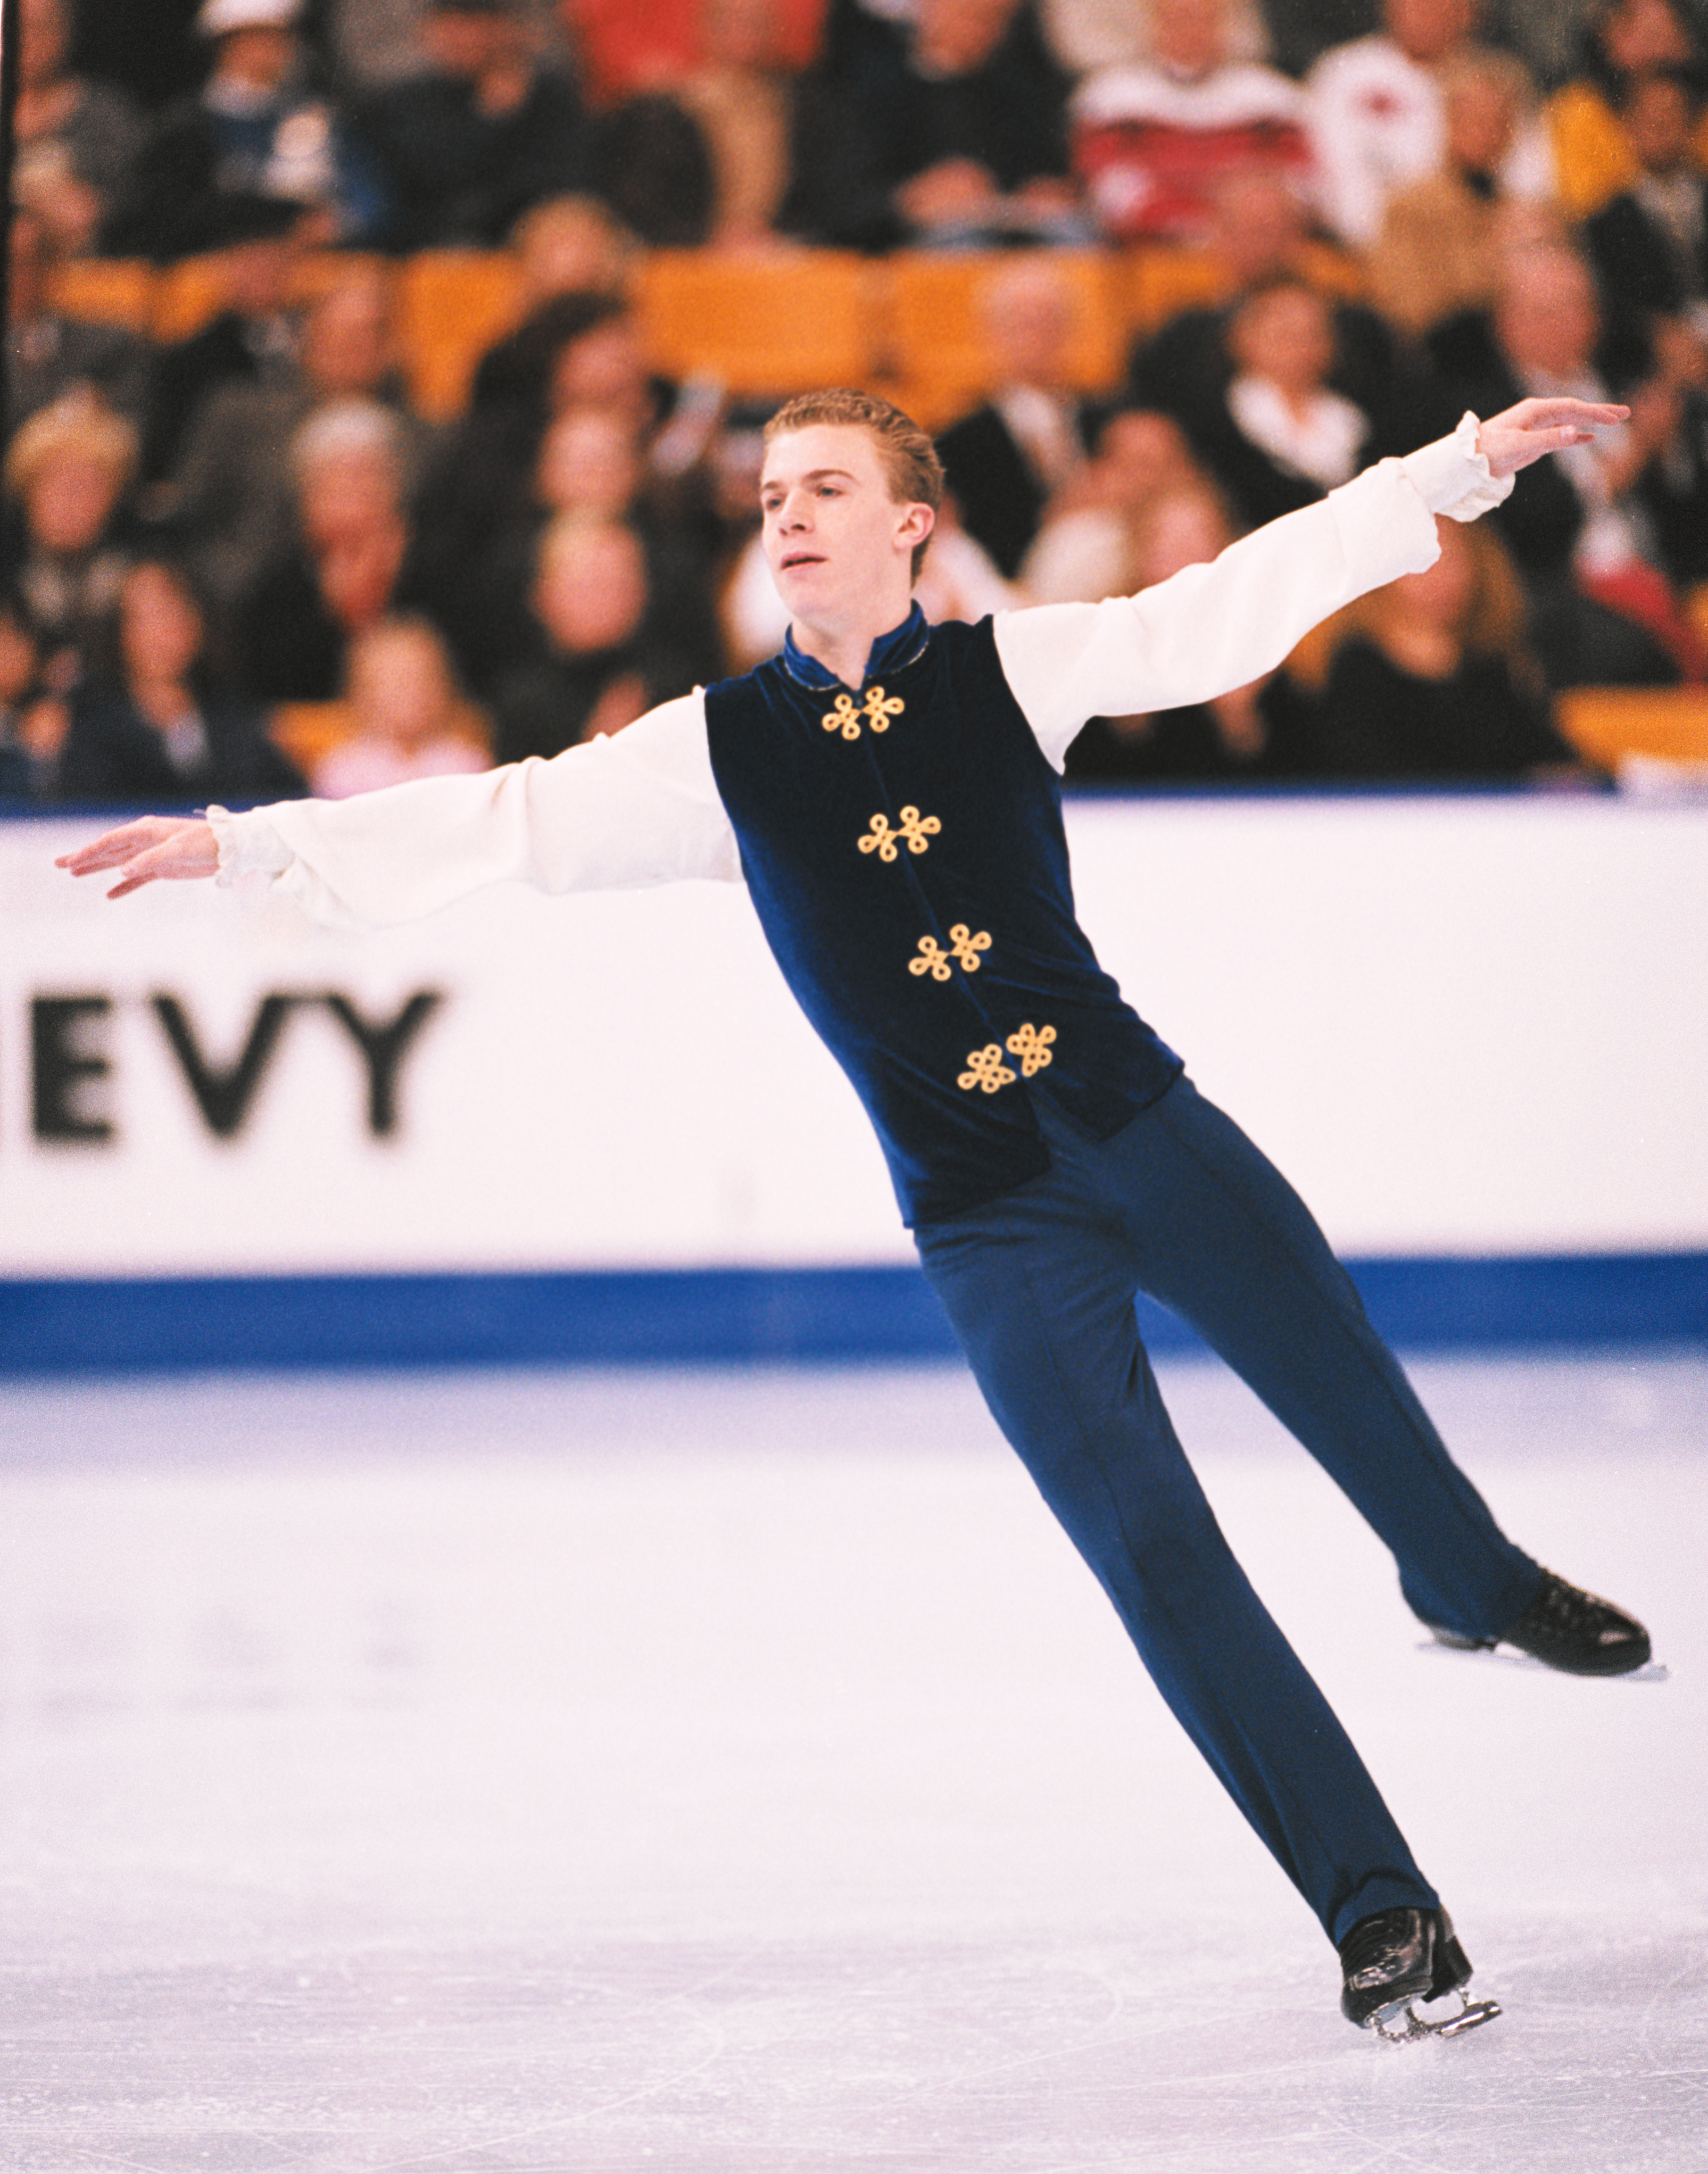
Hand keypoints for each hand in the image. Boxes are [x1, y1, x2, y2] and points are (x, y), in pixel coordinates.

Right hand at [56, 815, 219, 899]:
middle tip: (59, 864)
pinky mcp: (163, 869)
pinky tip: (109, 894)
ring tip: (74, 874)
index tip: (70, 862)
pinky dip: (124, 886)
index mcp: (146, 831)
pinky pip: (138, 879)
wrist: (230, 849)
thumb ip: (149, 860)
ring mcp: (152, 855)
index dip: (89, 852)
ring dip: (98, 869)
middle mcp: (145, 841)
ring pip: (118, 864)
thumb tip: (123, 871)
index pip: (110, 842)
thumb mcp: (177, 850)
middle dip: (84, 857)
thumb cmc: (205, 843)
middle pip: (108, 851)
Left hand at [1475, 397, 1630, 478]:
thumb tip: (1576, 431)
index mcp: (1536, 410)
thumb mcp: (1521, 444)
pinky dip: (1575, 436)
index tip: (1615, 417)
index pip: (1573, 408)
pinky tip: (1589, 438)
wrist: (1468, 461)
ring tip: (1615, 422)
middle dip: (1600, 412)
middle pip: (1576, 411)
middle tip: (1625, 413)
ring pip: (1571, 422)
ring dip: (1592, 422)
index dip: (1595, 411)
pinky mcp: (1534, 441)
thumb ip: (1549, 439)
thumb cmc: (1490, 449)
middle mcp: (1539, 415)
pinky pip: (1560, 436)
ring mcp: (1537, 427)